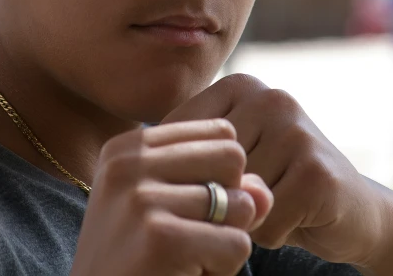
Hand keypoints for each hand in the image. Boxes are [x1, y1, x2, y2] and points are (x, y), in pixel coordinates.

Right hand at [70, 119, 272, 275]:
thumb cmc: (140, 261)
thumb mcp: (177, 212)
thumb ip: (225, 189)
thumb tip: (263, 193)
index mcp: (129, 146)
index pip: (219, 131)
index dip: (222, 175)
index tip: (186, 207)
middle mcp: (129, 162)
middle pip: (232, 156)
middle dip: (229, 202)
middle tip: (192, 236)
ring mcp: (141, 197)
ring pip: (239, 203)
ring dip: (225, 242)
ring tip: (186, 258)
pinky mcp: (159, 237)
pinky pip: (236, 244)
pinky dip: (224, 269)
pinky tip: (186, 275)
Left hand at [163, 74, 384, 268]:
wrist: (348, 209)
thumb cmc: (272, 182)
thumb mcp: (229, 158)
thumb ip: (194, 154)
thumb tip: (159, 162)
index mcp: (239, 85)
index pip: (179, 135)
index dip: (185, 174)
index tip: (206, 184)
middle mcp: (268, 96)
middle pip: (208, 168)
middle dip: (221, 198)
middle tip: (250, 197)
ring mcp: (296, 129)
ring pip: (236, 196)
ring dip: (247, 218)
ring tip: (274, 204)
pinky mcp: (317, 170)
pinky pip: (266, 221)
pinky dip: (273, 234)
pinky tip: (294, 218)